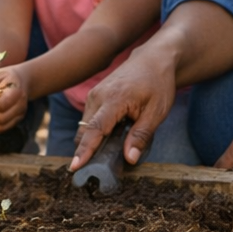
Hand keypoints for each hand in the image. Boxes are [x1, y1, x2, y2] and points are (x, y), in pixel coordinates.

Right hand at [71, 53, 176, 168]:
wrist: (153, 59)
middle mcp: (98, 96)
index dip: (85, 150)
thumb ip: (141, 136)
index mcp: (115, 99)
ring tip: (108, 154)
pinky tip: (111, 137)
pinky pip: (89, 120)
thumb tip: (129, 159)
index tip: (74, 167)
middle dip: (86, 151)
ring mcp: (94, 95)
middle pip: (85, 131)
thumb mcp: (157, 112)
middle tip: (95, 171)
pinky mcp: (94, 97)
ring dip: (92, 142)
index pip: (95, 129)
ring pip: (85, 127)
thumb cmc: (158, 84)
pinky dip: (95, 132)